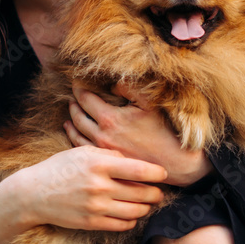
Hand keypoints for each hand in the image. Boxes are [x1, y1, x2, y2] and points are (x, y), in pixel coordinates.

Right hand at [11, 145, 165, 231]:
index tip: (163, 173)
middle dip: (155, 193)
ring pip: (136, 211)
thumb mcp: (83, 152)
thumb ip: (110, 154)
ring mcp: (96, 207)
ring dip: (146, 207)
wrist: (34, 194)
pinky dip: (132, 219)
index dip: (157, 173)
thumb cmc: (60, 168)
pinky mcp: (92, 223)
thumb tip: (135, 161)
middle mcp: (100, 186)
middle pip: (142, 193)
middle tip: (158, 191)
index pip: (140, 170)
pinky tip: (130, 212)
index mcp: (100, 164)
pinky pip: (123, 224)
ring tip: (147, 202)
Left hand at [65, 80, 213, 186]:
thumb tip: (112, 83)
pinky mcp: (106, 162)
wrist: (173, 162)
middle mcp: (101, 136)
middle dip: (73, 103)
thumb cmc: (164, 131)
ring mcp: (102, 151)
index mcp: (110, 119)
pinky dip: (75, 138)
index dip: (79, 88)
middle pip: (78, 116)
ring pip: (77, 134)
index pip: (85, 99)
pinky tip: (75, 133)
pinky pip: (83, 148)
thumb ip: (129, 88)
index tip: (76, 81)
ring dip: (72, 121)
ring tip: (71, 112)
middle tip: (72, 95)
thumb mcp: (149, 104)